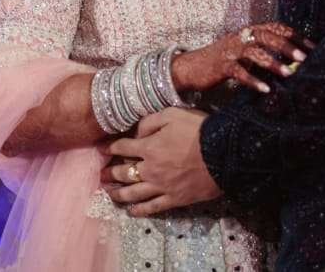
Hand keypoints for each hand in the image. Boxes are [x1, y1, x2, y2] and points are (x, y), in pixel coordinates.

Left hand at [103, 107, 219, 215]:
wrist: (223, 153)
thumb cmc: (198, 130)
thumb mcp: (173, 114)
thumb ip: (150, 121)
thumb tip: (137, 132)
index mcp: (148, 148)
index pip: (123, 147)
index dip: (110, 147)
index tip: (102, 150)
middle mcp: (150, 170)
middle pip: (124, 173)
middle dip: (110, 173)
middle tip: (102, 175)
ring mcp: (161, 187)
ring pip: (133, 194)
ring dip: (119, 194)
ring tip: (109, 194)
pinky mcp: (174, 199)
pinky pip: (153, 207)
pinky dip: (140, 210)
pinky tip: (132, 211)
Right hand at [171, 22, 311, 93]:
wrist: (192, 66)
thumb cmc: (225, 61)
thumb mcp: (246, 52)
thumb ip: (265, 53)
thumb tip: (294, 64)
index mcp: (250, 30)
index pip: (277, 27)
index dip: (295, 36)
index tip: (313, 48)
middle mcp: (242, 36)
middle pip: (267, 36)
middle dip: (286, 46)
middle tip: (304, 58)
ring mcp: (231, 50)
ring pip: (255, 53)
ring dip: (273, 63)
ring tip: (289, 74)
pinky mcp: (221, 65)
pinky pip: (239, 72)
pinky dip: (253, 80)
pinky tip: (265, 89)